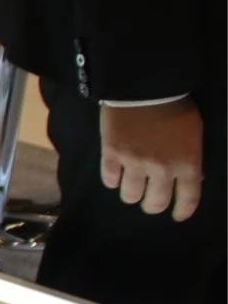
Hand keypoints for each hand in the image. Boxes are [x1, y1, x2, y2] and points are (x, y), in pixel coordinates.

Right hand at [100, 98, 204, 220]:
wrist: (145, 88)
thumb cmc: (176, 109)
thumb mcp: (193, 136)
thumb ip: (189, 160)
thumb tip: (188, 179)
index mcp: (187, 164)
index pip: (187, 200)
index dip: (181, 212)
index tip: (176, 215)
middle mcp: (161, 170)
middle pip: (154, 203)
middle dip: (152, 205)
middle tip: (149, 200)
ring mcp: (134, 163)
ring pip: (129, 196)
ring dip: (131, 193)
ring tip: (131, 184)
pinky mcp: (111, 155)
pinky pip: (109, 180)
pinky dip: (113, 179)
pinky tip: (116, 172)